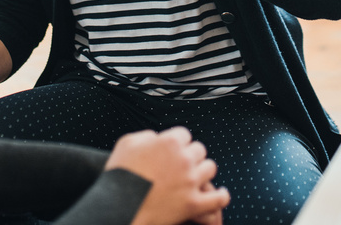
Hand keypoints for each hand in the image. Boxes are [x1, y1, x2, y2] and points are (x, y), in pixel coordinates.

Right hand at [106, 128, 229, 224]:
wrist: (119, 207)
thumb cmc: (120, 175)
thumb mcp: (127, 143)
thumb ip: (146, 136)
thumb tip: (156, 137)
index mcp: (170, 142)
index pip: (184, 135)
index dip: (177, 143)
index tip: (171, 151)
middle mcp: (184, 159)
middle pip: (199, 150)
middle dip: (190, 156)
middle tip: (180, 165)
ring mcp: (190, 182)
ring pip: (210, 168)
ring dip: (202, 172)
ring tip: (194, 177)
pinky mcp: (193, 204)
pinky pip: (219, 198)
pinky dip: (221, 196)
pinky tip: (219, 193)